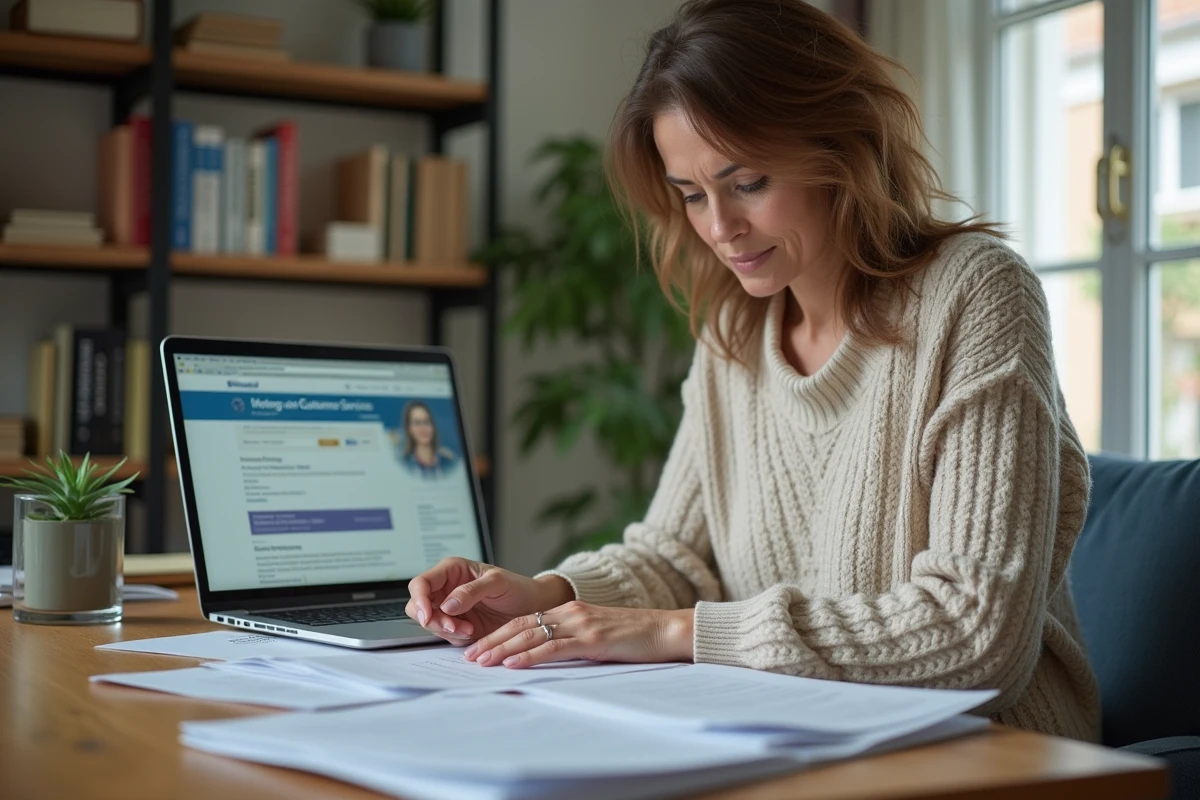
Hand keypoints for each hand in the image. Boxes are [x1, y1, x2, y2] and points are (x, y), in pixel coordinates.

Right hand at [404, 557, 573, 644]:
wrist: (532, 609)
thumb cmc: (517, 588)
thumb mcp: (497, 583)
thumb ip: (471, 591)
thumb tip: (447, 604)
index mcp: (452, 570)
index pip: (421, 583)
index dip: (419, 600)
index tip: (428, 616)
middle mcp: (446, 589)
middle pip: (418, 605)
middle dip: (432, 619)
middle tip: (454, 627)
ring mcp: (449, 609)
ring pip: (429, 622)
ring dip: (445, 630)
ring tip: (470, 630)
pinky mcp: (456, 626)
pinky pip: (443, 635)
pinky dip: (454, 637)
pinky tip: (472, 633)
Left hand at [462, 601, 694, 667]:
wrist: (666, 630)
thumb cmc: (635, 638)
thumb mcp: (597, 636)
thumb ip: (572, 641)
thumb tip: (547, 657)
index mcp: (569, 611)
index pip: (524, 621)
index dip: (498, 634)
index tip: (477, 649)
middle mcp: (570, 613)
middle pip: (520, 625)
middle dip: (491, 642)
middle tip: (467, 657)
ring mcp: (580, 624)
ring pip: (531, 635)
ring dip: (502, 650)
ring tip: (481, 662)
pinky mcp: (592, 639)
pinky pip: (554, 647)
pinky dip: (530, 656)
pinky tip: (513, 664)